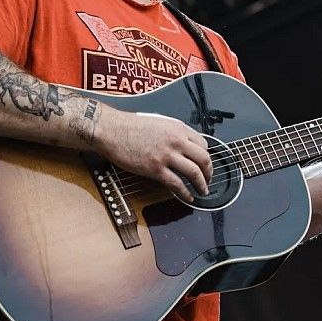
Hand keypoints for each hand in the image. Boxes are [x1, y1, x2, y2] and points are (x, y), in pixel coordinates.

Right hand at [95, 109, 211, 202]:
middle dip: (209, 172)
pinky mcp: (156, 169)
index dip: (206, 157)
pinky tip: (188, 197)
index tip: (204, 164)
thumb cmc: (130, 125)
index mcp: (178, 128)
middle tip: (208, 180)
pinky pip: (177, 184)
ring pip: (194, 173)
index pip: (203, 144)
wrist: (112, 130)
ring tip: (203, 191)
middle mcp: (176, 141)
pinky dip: (186, 193)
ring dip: (202, 184)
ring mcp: (167, 156)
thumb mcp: (159, 122)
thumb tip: (182, 145)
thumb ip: (173, 133)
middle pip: (204, 159)